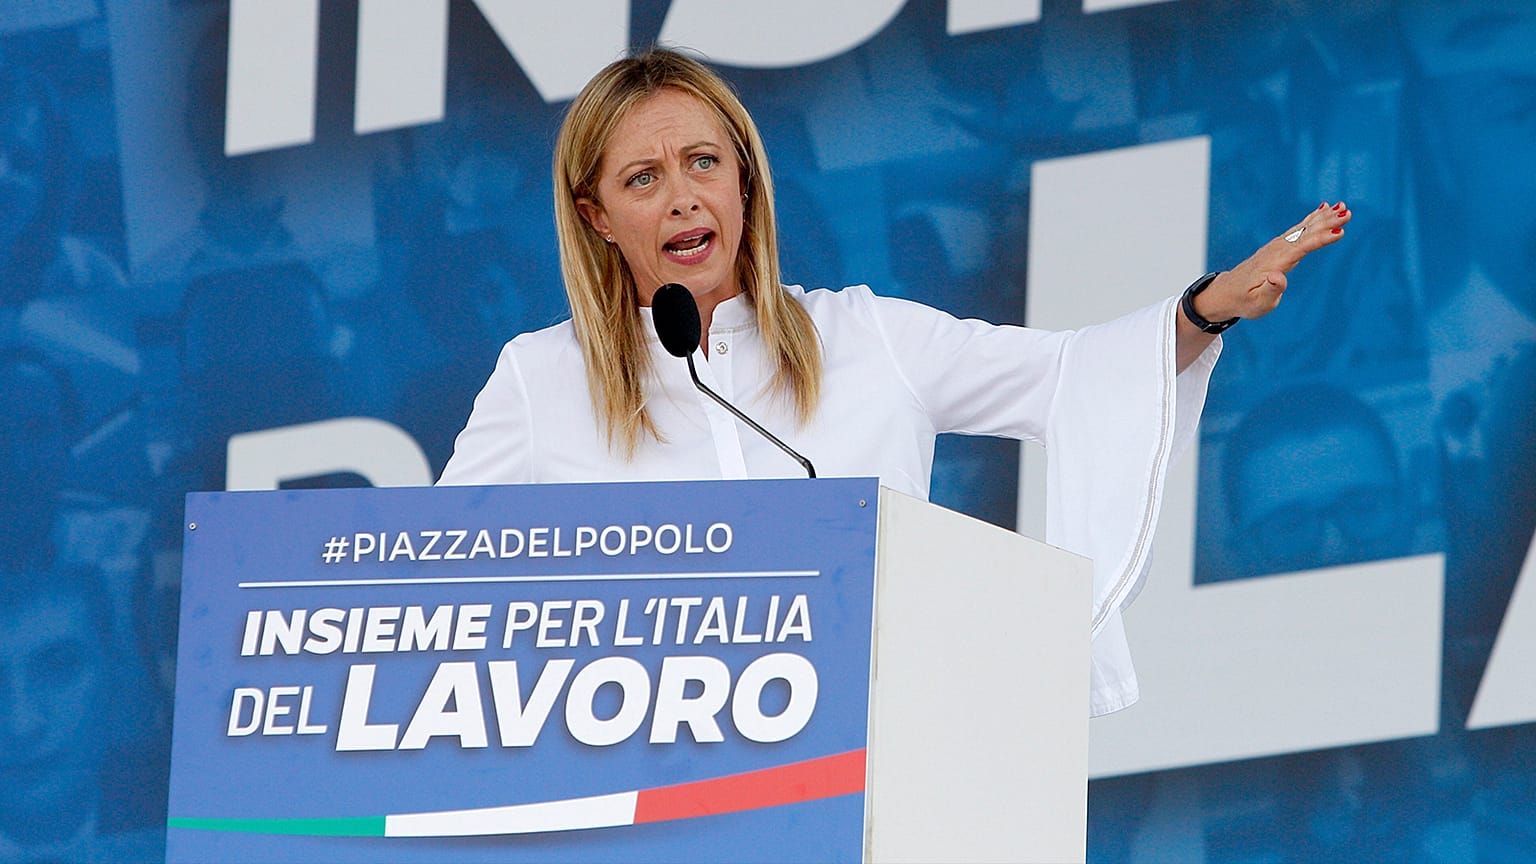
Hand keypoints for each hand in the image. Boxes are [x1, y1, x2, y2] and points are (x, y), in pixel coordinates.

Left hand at [1195, 202, 1351, 321]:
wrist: (1226, 293)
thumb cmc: (1244, 301)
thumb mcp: (1257, 302)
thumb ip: (1270, 290)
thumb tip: (1278, 276)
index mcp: (1274, 264)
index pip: (1300, 249)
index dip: (1320, 240)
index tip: (1339, 233)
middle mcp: (1276, 250)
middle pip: (1304, 233)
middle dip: (1326, 223)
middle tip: (1347, 212)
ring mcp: (1277, 246)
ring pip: (1303, 228)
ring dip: (1323, 218)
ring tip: (1343, 206)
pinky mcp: (1279, 246)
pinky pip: (1299, 229)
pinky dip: (1313, 218)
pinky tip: (1325, 208)